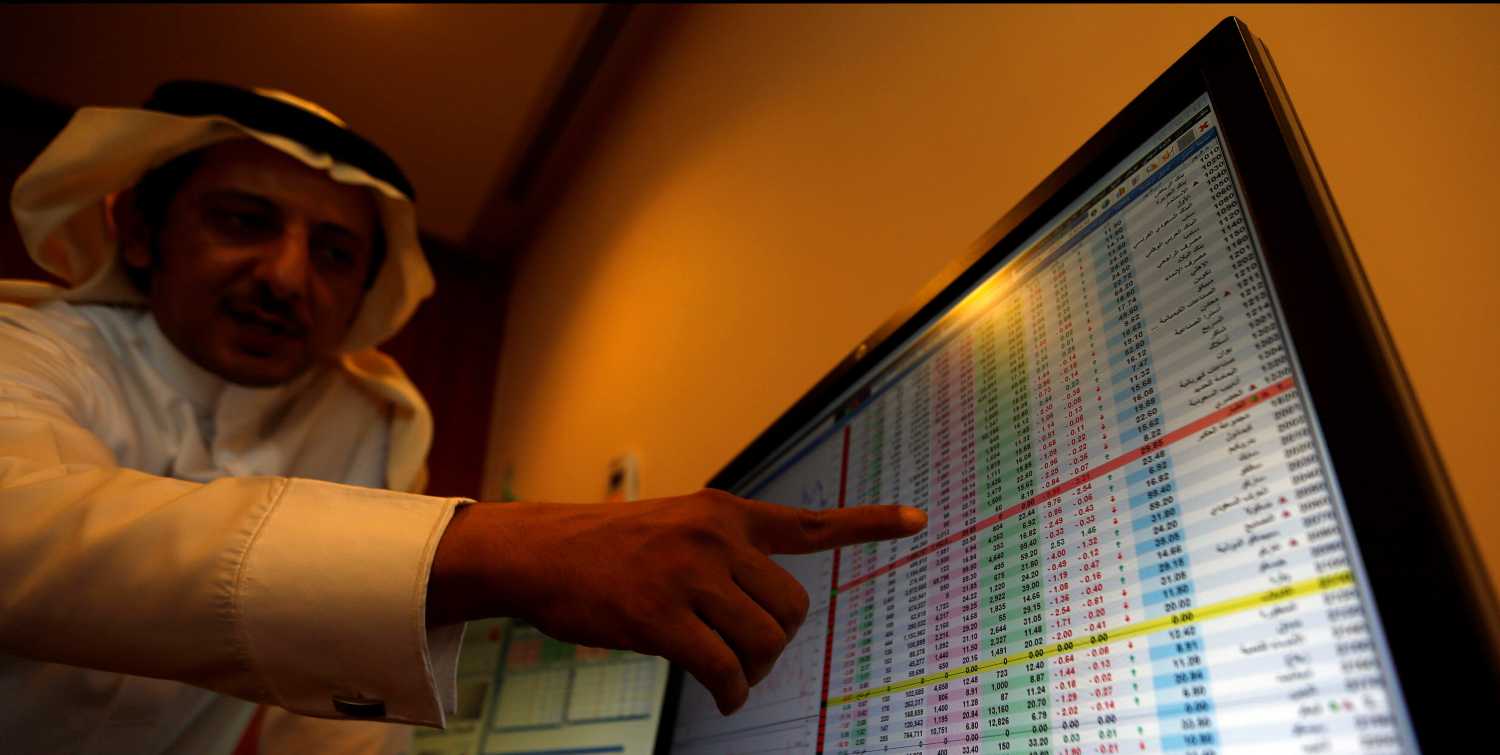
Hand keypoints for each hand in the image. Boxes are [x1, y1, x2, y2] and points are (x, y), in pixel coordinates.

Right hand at [427, 489, 925, 714]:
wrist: (541, 553)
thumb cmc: (610, 548)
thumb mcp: (678, 526)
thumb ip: (728, 553)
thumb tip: (775, 613)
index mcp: (727, 513)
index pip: (811, 523)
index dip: (870, 524)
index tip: (920, 519)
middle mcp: (717, 537)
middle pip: (792, 609)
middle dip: (778, 643)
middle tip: (748, 657)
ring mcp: (689, 574)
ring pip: (763, 642)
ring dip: (753, 672)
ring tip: (730, 676)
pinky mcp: (661, 616)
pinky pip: (723, 669)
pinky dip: (730, 692)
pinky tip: (722, 695)